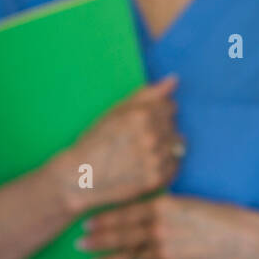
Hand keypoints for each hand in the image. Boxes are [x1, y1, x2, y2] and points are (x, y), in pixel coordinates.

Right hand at [55, 75, 183, 212]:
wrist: (80, 176)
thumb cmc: (94, 141)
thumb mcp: (116, 111)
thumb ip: (147, 94)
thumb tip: (174, 79)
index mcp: (141, 115)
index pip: (170, 107)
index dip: (156, 113)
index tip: (141, 123)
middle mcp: (151, 136)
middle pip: (173, 126)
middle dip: (160, 130)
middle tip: (138, 140)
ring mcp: (155, 159)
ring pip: (177, 146)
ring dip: (165, 147)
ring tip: (143, 153)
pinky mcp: (157, 179)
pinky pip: (175, 165)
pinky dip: (166, 164)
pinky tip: (147, 165)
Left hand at [77, 193, 258, 258]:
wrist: (245, 240)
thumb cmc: (220, 217)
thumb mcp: (187, 202)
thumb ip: (162, 207)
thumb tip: (139, 212)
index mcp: (161, 206)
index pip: (123, 214)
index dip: (101, 220)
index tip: (86, 224)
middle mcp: (158, 228)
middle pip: (118, 237)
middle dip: (96, 242)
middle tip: (78, 246)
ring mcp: (164, 252)